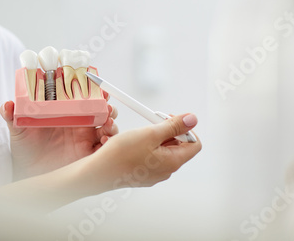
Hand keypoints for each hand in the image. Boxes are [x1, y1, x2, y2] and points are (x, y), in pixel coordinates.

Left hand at [0, 100, 118, 179]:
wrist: (27, 173)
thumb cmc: (25, 148)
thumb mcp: (18, 129)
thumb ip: (12, 116)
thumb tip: (7, 104)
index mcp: (66, 112)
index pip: (83, 96)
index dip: (92, 89)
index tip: (96, 84)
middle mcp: (79, 123)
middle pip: (100, 109)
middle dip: (107, 104)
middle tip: (106, 103)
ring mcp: (86, 138)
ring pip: (106, 125)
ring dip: (111, 121)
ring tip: (108, 121)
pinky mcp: (89, 154)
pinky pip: (105, 146)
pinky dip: (109, 141)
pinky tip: (104, 140)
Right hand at [82, 114, 200, 192]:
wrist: (99, 172)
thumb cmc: (122, 154)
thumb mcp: (150, 133)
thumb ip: (173, 126)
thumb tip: (192, 119)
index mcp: (173, 161)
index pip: (194, 144)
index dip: (186, 128)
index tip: (171, 119)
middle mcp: (166, 170)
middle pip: (179, 146)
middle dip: (169, 130)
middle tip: (153, 122)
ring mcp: (154, 174)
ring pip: (164, 150)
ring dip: (157, 137)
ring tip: (141, 132)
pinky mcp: (142, 174)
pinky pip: (152, 157)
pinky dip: (147, 146)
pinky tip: (134, 142)